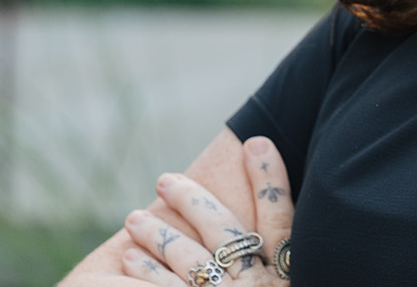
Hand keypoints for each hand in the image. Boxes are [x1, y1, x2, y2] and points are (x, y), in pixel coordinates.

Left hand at [123, 136, 292, 284]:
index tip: (255, 143)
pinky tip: (131, 256)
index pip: (280, 218)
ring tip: (134, 219)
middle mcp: (256, 285)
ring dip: (158, 235)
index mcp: (284, 276)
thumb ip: (285, 261)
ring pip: (189, 257)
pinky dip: (148, 271)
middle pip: (224, 231)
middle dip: (193, 202)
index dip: (269, 178)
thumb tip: (261, 231)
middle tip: (165, 181)